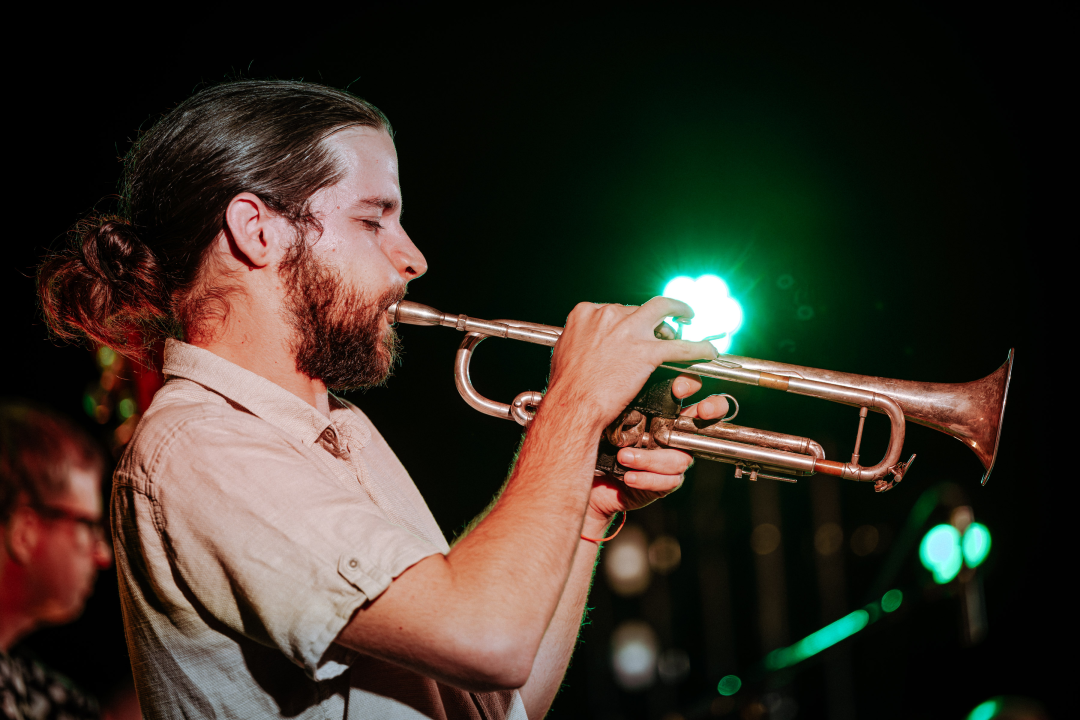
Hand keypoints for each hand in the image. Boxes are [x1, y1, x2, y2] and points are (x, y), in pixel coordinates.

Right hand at [545, 298, 717, 430]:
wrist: (572, 405)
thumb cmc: (566, 387)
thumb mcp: (564, 352)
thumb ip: (579, 339)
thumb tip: (585, 341)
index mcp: (585, 313)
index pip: (615, 308)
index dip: (627, 318)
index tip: (633, 326)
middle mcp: (608, 315)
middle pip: (639, 309)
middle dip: (651, 320)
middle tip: (661, 329)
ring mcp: (629, 330)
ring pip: (664, 311)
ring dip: (679, 312)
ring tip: (688, 317)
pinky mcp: (647, 350)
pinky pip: (681, 346)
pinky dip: (698, 347)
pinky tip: (708, 351)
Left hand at [584, 374, 729, 523]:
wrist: (586, 480)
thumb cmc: (597, 441)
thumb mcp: (608, 414)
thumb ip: (624, 398)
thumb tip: (628, 378)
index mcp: (660, 410)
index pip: (688, 389)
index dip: (691, 385)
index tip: (679, 389)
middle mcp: (672, 432)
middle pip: (707, 418)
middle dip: (711, 410)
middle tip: (701, 411)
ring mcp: (672, 458)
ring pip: (680, 457)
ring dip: (650, 458)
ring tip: (623, 457)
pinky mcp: (665, 483)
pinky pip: (668, 481)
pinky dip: (647, 478)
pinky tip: (628, 476)